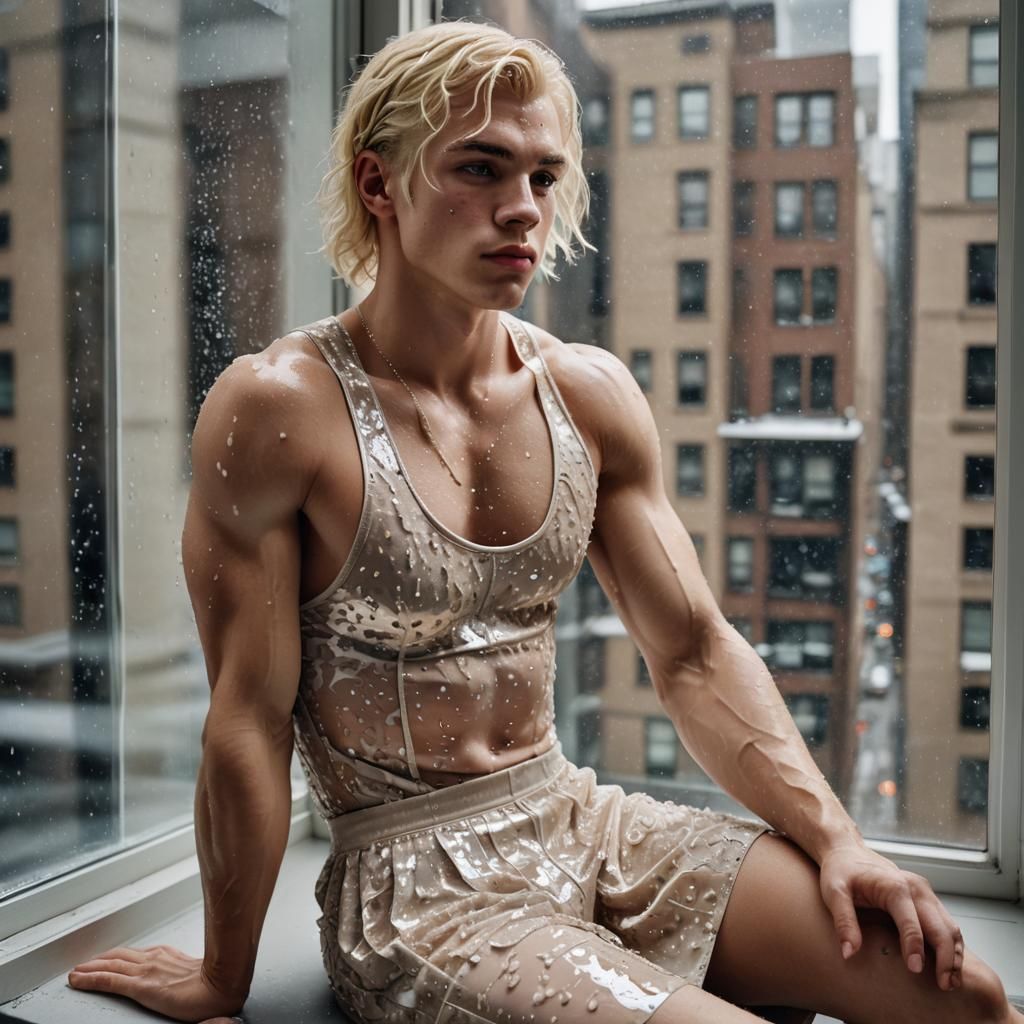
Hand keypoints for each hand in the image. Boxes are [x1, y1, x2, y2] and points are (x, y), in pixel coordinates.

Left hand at [67, 944, 244, 1021]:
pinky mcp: (141, 987)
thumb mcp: (194, 972)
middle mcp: (154, 958)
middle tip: (83, 965)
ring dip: (89, 968)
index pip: (135, 955)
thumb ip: (182, 972)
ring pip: (109, 966)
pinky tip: (78, 980)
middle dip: (98, 960)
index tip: (106, 960)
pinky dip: (91, 979)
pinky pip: (110, 981)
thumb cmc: (215, 982)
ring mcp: (146, 971)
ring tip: (75, 972)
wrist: (222, 985)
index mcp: (166, 955)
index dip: (116, 958)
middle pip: (118, 957)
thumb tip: (182, 980)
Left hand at [818, 841, 964, 990]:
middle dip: (946, 958)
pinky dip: (952, 945)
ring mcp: (924, 892)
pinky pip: (946, 923)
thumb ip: (843, 922)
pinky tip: (949, 966)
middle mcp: (915, 888)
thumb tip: (849, 953)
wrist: (847, 851)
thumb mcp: (833, 893)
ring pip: (950, 926)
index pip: (911, 922)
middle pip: (940, 927)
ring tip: (951, 982)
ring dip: (954, 955)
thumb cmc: (840, 871)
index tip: (915, 971)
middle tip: (944, 986)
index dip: (915, 948)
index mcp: (894, 886)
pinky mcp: (926, 898)